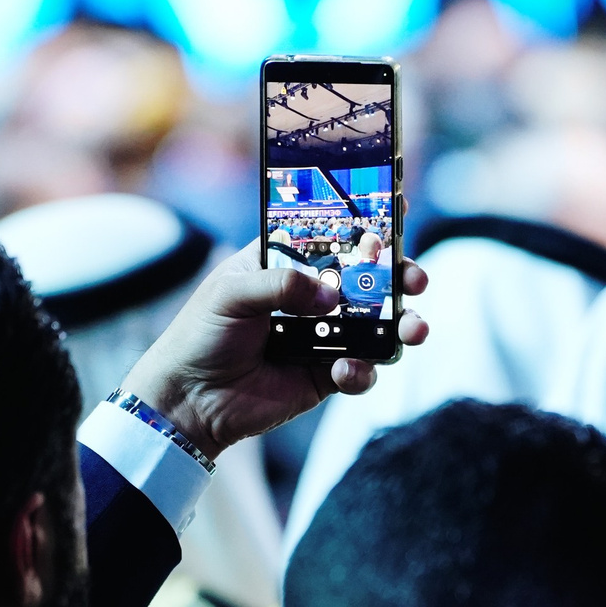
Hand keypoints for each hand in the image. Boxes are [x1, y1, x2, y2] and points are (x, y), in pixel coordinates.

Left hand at [121, 244, 429, 460]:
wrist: (190, 400)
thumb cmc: (200, 335)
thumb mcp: (231, 294)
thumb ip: (281, 286)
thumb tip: (330, 296)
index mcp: (286, 262)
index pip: (333, 234)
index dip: (366, 222)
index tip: (397, 206)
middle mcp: (310, 296)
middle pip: (369, 279)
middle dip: (399, 277)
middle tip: (415, 280)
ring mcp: (323, 336)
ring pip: (377, 326)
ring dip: (401, 325)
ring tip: (412, 329)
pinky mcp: (325, 375)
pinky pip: (360, 371)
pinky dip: (362, 371)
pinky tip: (344, 372)